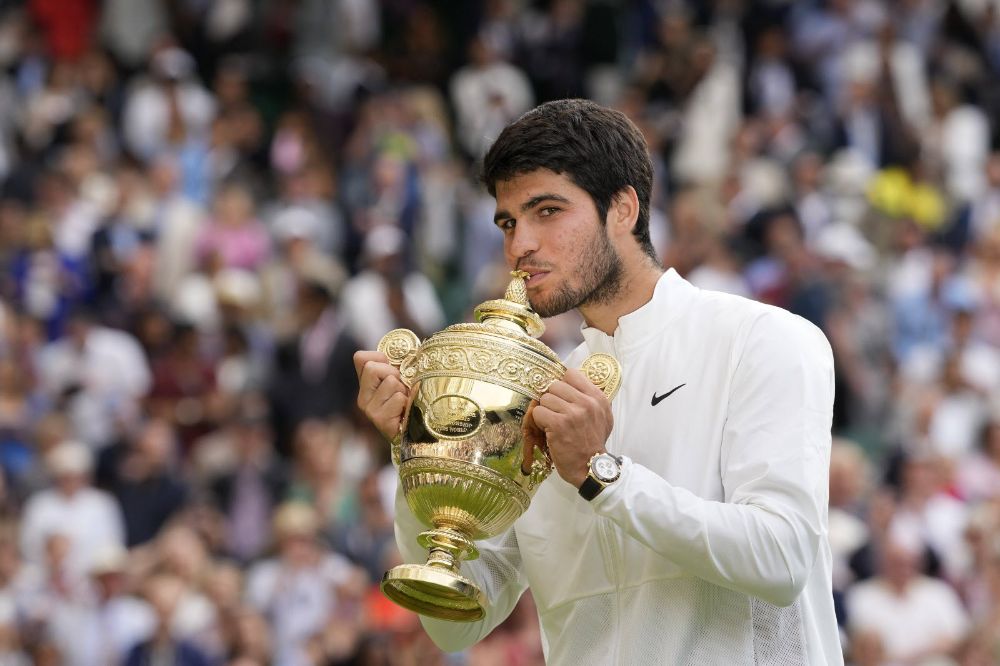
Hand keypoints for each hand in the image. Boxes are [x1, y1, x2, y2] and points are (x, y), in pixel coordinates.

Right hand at [353, 350, 408, 441]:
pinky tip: (406, 412)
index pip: (360, 358)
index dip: (379, 357)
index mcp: (366, 384)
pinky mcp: (379, 420)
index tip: (392, 368)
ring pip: (390, 382)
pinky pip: (398, 398)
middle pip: (373, 368)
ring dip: (404, 390)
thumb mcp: (402, 379)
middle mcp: (363, 397)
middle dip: (394, 374)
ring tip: (406, 402)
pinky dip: (407, 402)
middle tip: (402, 389)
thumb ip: (396, 364)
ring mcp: (369, 409)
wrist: (418, 432)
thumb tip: (401, 349)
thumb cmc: (411, 402)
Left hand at [530, 368, 612, 487]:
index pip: (571, 374)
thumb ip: (590, 398)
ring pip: (544, 398)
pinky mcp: (558, 424)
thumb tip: (571, 383)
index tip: (562, 396)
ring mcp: (572, 413)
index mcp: (597, 397)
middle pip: (555, 385)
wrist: (591, 467)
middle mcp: (586, 402)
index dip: (563, 384)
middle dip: (552, 399)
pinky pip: (538, 412)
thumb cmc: (594, 442)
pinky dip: (539, 422)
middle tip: (556, 413)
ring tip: (552, 423)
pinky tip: (547, 430)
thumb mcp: (603, 416)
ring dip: (545, 411)